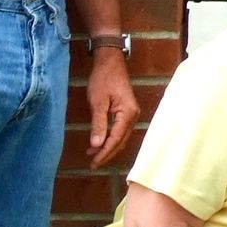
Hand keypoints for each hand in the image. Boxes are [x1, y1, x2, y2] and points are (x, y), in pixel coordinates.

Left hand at [84, 50, 139, 168]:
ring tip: (93, 155)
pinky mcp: (127, 111)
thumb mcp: (98, 101)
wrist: (110, 62)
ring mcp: (132, 113)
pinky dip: (110, 138)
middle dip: (107, 153)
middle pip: (121, 141)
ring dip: (108, 147)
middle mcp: (133, 115)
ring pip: (121, 137)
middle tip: (92, 164)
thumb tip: (96, 145)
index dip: (105, 152)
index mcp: (128, 113)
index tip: (93, 163)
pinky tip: (99, 142)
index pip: (116, 138)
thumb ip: (98, 123)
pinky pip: (120, 130)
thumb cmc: (103, 79)